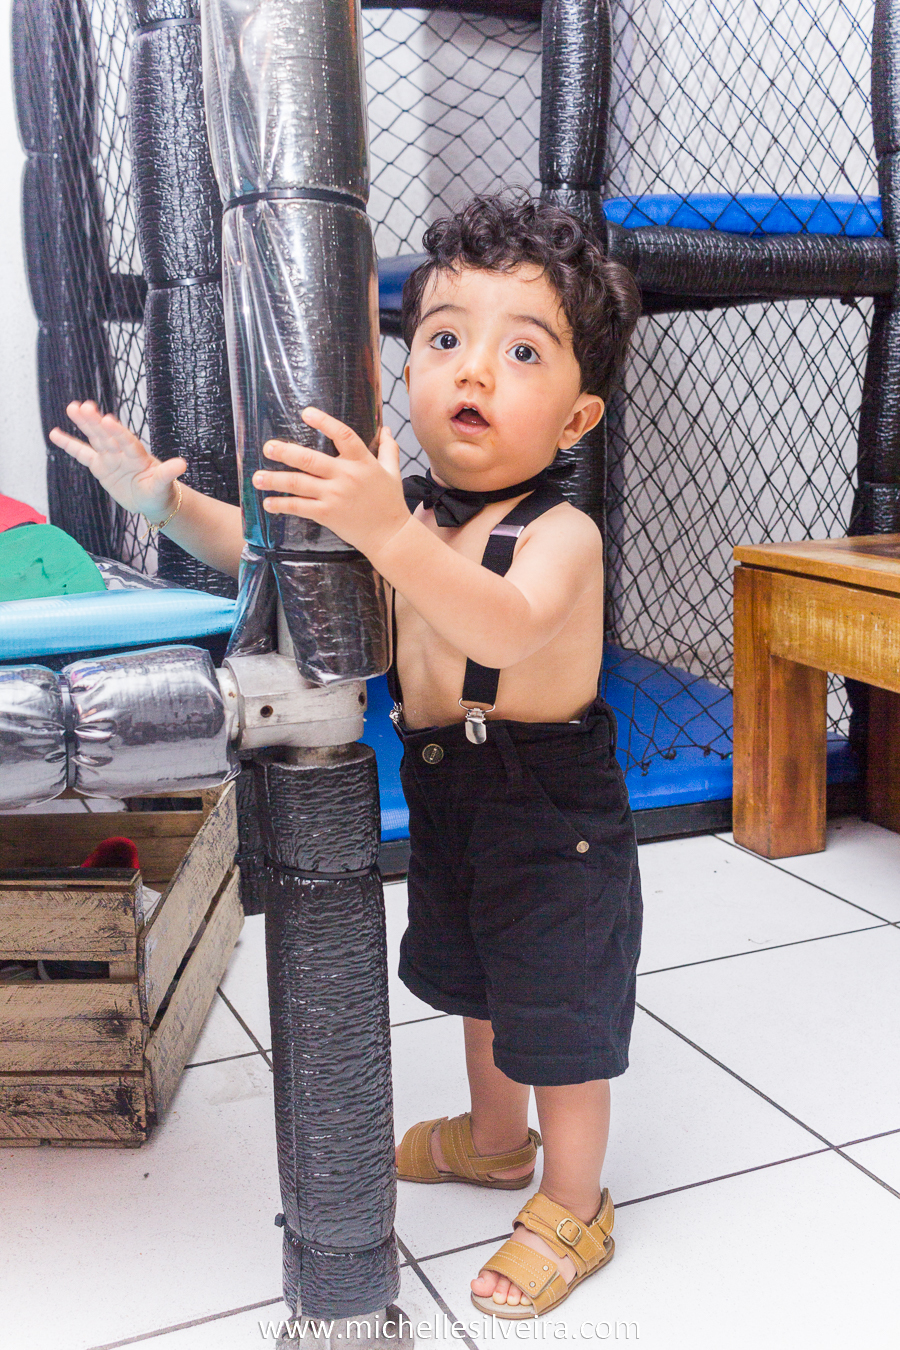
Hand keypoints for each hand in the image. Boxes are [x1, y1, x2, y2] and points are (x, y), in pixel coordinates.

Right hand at [48, 401, 185, 521]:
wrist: (153, 500)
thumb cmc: (160, 492)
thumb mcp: (164, 484)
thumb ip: (168, 473)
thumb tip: (182, 464)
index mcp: (139, 456)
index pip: (127, 442)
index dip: (118, 432)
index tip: (108, 420)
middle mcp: (123, 452)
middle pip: (108, 435)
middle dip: (96, 422)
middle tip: (84, 406)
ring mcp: (110, 457)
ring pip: (95, 438)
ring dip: (84, 424)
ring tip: (72, 408)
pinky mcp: (100, 466)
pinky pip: (82, 454)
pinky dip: (69, 444)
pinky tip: (55, 433)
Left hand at [253, 408, 410, 560]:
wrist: (390, 535)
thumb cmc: (390, 503)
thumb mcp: (392, 472)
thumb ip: (388, 449)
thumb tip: (386, 429)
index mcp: (362, 462)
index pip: (343, 435)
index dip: (324, 422)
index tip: (306, 413)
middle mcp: (346, 476)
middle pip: (310, 459)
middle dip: (285, 452)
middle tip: (267, 447)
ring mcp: (334, 496)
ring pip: (298, 484)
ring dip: (275, 480)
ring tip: (257, 477)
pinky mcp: (327, 514)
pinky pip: (299, 507)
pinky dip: (282, 505)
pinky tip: (268, 503)